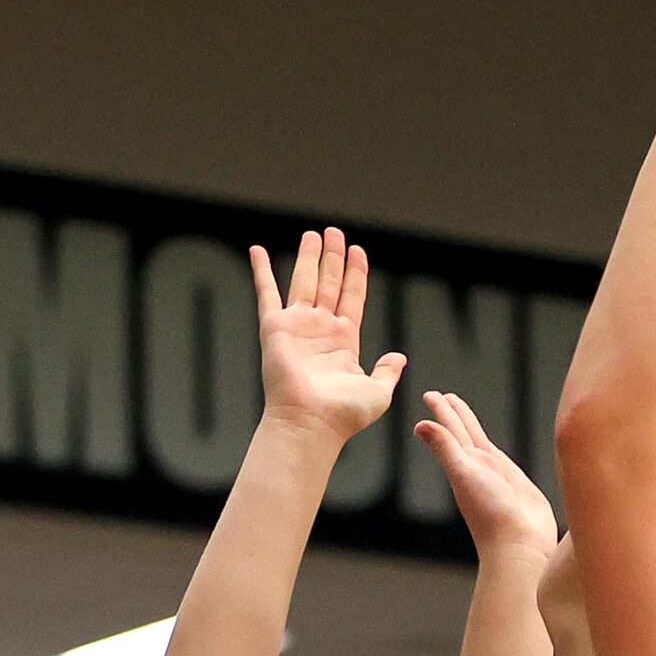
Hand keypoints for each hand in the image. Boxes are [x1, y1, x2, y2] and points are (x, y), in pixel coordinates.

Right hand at [251, 228, 406, 441]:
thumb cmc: (343, 415)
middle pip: (329, 283)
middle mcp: (320, 330)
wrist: (311, 423)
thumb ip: (388, 372)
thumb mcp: (378, 392)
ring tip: (314, 233)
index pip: (352, 297)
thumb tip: (399, 357)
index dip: (356, 273)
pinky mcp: (275, 328)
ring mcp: (297, 327)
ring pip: (304, 281)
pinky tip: (257, 250)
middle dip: (332, 258)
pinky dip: (261, 271)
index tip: (357, 250)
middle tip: (334, 232)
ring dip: (308, 257)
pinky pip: (266, 292)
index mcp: (344, 341)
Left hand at [413, 392, 558, 562]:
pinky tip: (491, 450)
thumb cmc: (491, 514)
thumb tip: (420, 425)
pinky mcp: (516, 485)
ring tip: (463, 414)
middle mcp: (479, 469)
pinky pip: (502, 460)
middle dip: (454, 415)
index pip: (451, 431)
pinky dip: (494, 450)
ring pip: (482, 444)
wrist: (520, 545)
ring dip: (471, 429)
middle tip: (443, 396)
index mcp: (464, 465)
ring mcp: (497, 477)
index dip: (442, 411)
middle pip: (464, 434)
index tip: (431, 394)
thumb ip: (446, 448)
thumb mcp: (465, 475)